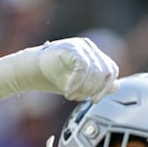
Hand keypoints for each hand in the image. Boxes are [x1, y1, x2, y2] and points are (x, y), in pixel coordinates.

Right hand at [0, 37, 118, 100]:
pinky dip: (77, 83)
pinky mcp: (72, 48)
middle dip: (96, 89)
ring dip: (85, 88)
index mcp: (95, 55)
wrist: (30, 70)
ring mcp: (81, 46)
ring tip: (73, 95)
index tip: (94, 100)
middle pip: (107, 71)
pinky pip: (83, 68)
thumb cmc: (56, 76)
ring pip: (96, 71)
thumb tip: (117, 86)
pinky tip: (68, 91)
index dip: (105, 88)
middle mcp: (90, 48)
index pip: (111, 71)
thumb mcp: (82, 83)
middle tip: (81, 98)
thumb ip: (99, 84)